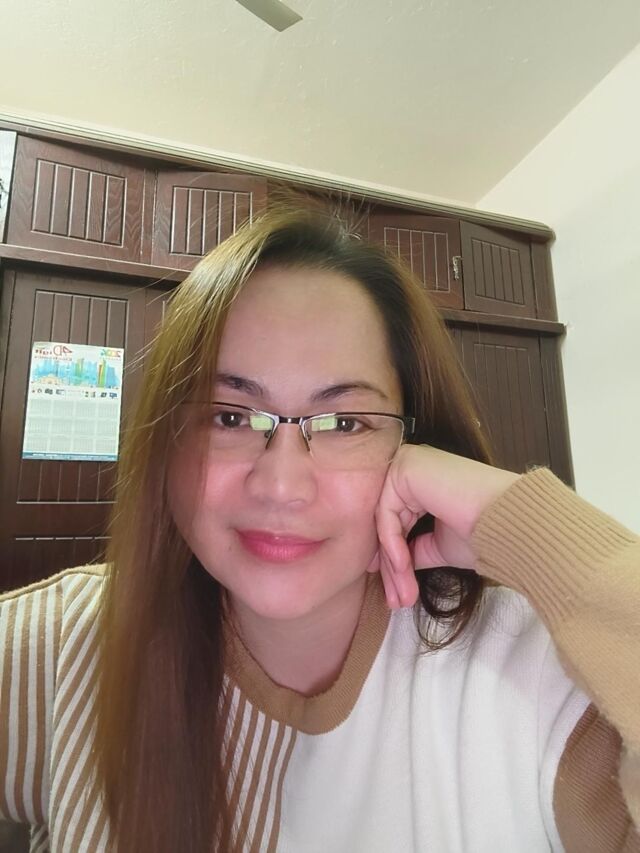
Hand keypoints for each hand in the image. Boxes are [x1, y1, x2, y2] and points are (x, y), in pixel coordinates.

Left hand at [370, 445, 519, 608]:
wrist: (511, 524)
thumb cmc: (485, 532)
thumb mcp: (440, 545)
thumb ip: (415, 548)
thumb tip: (393, 566)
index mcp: (423, 481)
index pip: (398, 523)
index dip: (395, 561)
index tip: (395, 594)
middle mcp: (414, 467)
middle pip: (390, 524)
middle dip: (393, 568)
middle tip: (396, 602)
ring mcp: (408, 464)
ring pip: (386, 522)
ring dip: (393, 565)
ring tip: (401, 597)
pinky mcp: (405, 467)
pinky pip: (387, 513)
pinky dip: (392, 544)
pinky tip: (403, 569)